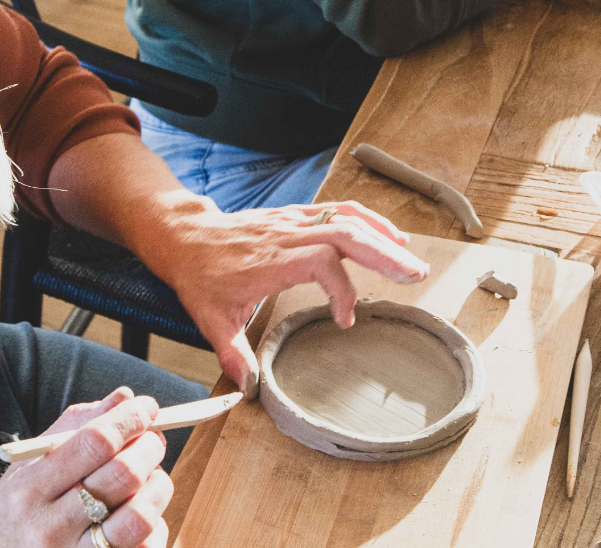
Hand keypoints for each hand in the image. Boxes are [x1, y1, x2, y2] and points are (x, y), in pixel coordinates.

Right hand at [0, 389, 171, 547]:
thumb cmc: (16, 508)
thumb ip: (77, 425)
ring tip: (151, 476)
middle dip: (149, 447)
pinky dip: (155, 525)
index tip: (147, 407)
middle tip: (153, 439)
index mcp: (31, 488)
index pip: (94, 443)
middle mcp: (50, 527)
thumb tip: (126, 397)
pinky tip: (141, 511)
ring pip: (140, 517)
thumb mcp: (31, 464)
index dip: (129, 419)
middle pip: (123, 475)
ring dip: (158, 486)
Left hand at [146, 200, 429, 397]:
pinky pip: (337, 209)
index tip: (345, 320)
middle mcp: (286, 234)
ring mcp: (292, 221)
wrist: (185, 236)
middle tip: (416, 275)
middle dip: (384, 253)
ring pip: (345, 217)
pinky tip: (388, 234)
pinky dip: (367, 220)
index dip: (342, 290)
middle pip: (345, 232)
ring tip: (411, 257)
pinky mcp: (295, 215)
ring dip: (382, 234)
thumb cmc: (200, 276)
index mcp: (271, 259)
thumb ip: (233, 354)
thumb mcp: (210, 320)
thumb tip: (248, 390)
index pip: (322, 261)